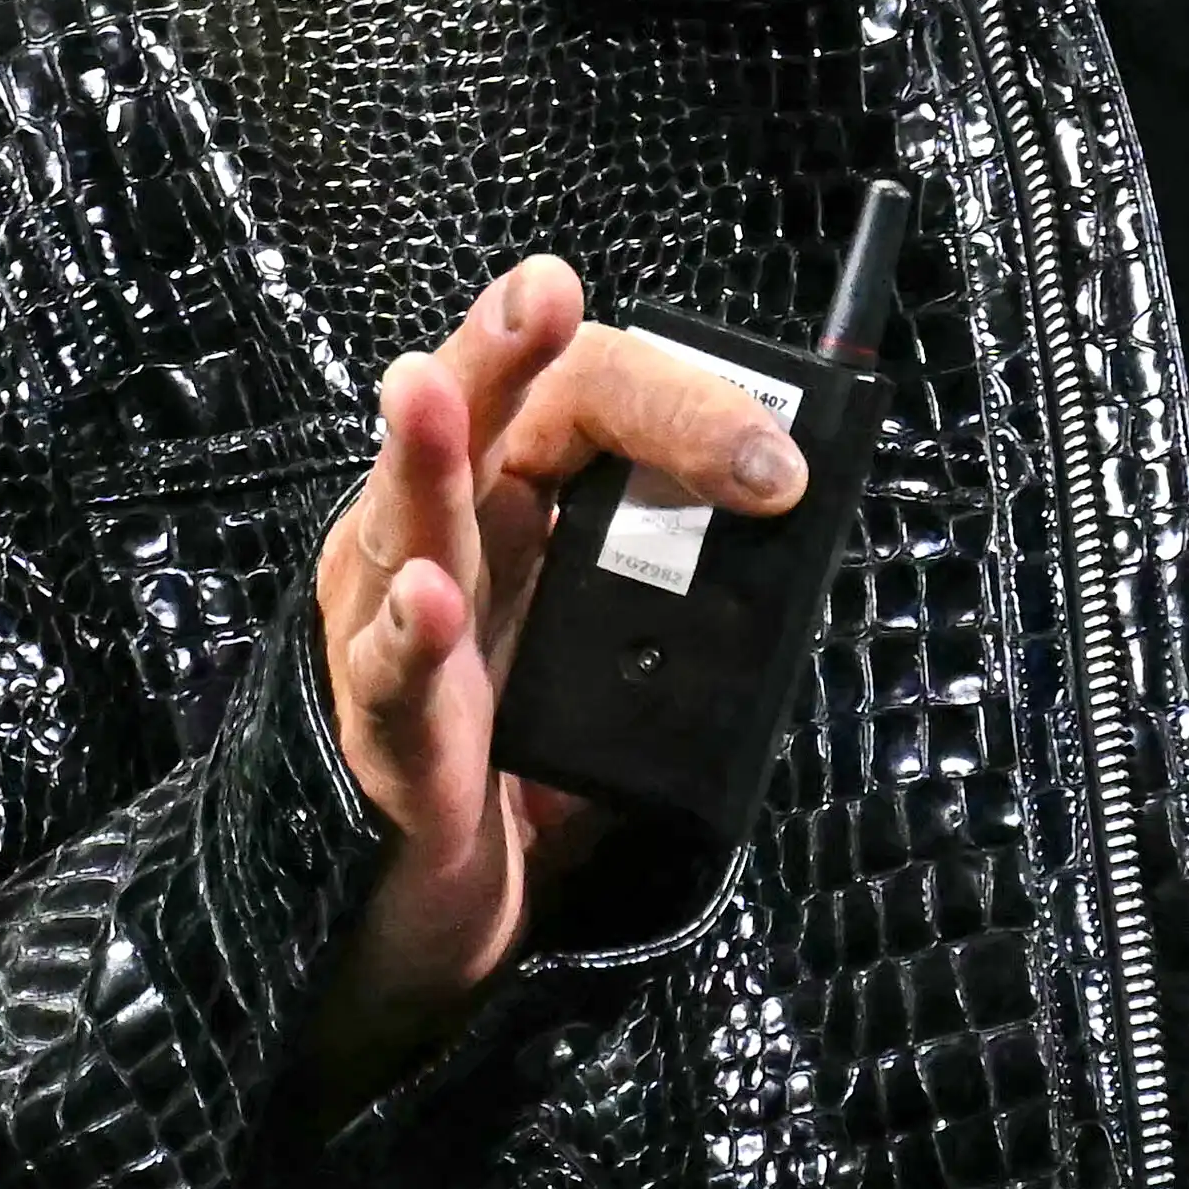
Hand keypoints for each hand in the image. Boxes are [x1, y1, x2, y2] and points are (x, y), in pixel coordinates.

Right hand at [302, 253, 809, 1104]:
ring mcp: (396, 624)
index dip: (673, 404)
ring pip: (405, 521)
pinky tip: (433, 599)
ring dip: (421, 457)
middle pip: (477, 419)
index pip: (579, 400)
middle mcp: (448, 538)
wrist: (446, 890)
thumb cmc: (530, 738)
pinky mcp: (387, 727)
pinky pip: (394, 674)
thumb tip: (801, 517)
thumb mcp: (627, 641)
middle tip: (545, 298)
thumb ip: (692, 577)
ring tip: (431, 395)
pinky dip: (411, 633)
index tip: (771, 458)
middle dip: (505, 349)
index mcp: (516, 501)